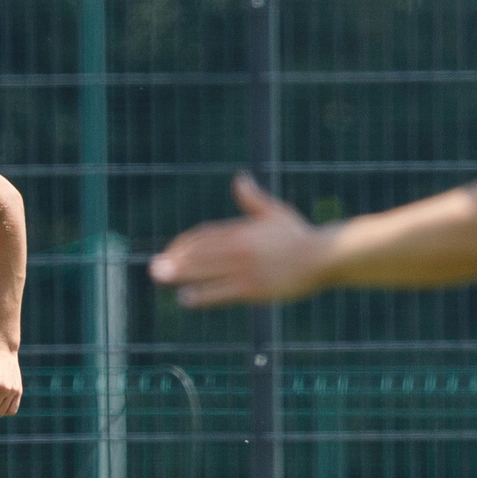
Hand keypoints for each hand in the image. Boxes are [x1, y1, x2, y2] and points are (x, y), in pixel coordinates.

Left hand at [148, 174, 330, 306]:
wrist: (323, 257)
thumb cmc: (300, 235)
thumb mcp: (275, 213)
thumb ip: (253, 199)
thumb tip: (239, 179)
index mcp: (242, 230)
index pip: (204, 235)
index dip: (184, 245)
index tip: (170, 253)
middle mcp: (239, 248)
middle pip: (199, 253)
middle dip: (174, 260)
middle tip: (153, 268)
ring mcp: (245, 269)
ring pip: (205, 272)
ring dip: (181, 275)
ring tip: (161, 278)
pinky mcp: (253, 289)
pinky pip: (221, 293)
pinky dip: (202, 295)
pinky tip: (185, 298)